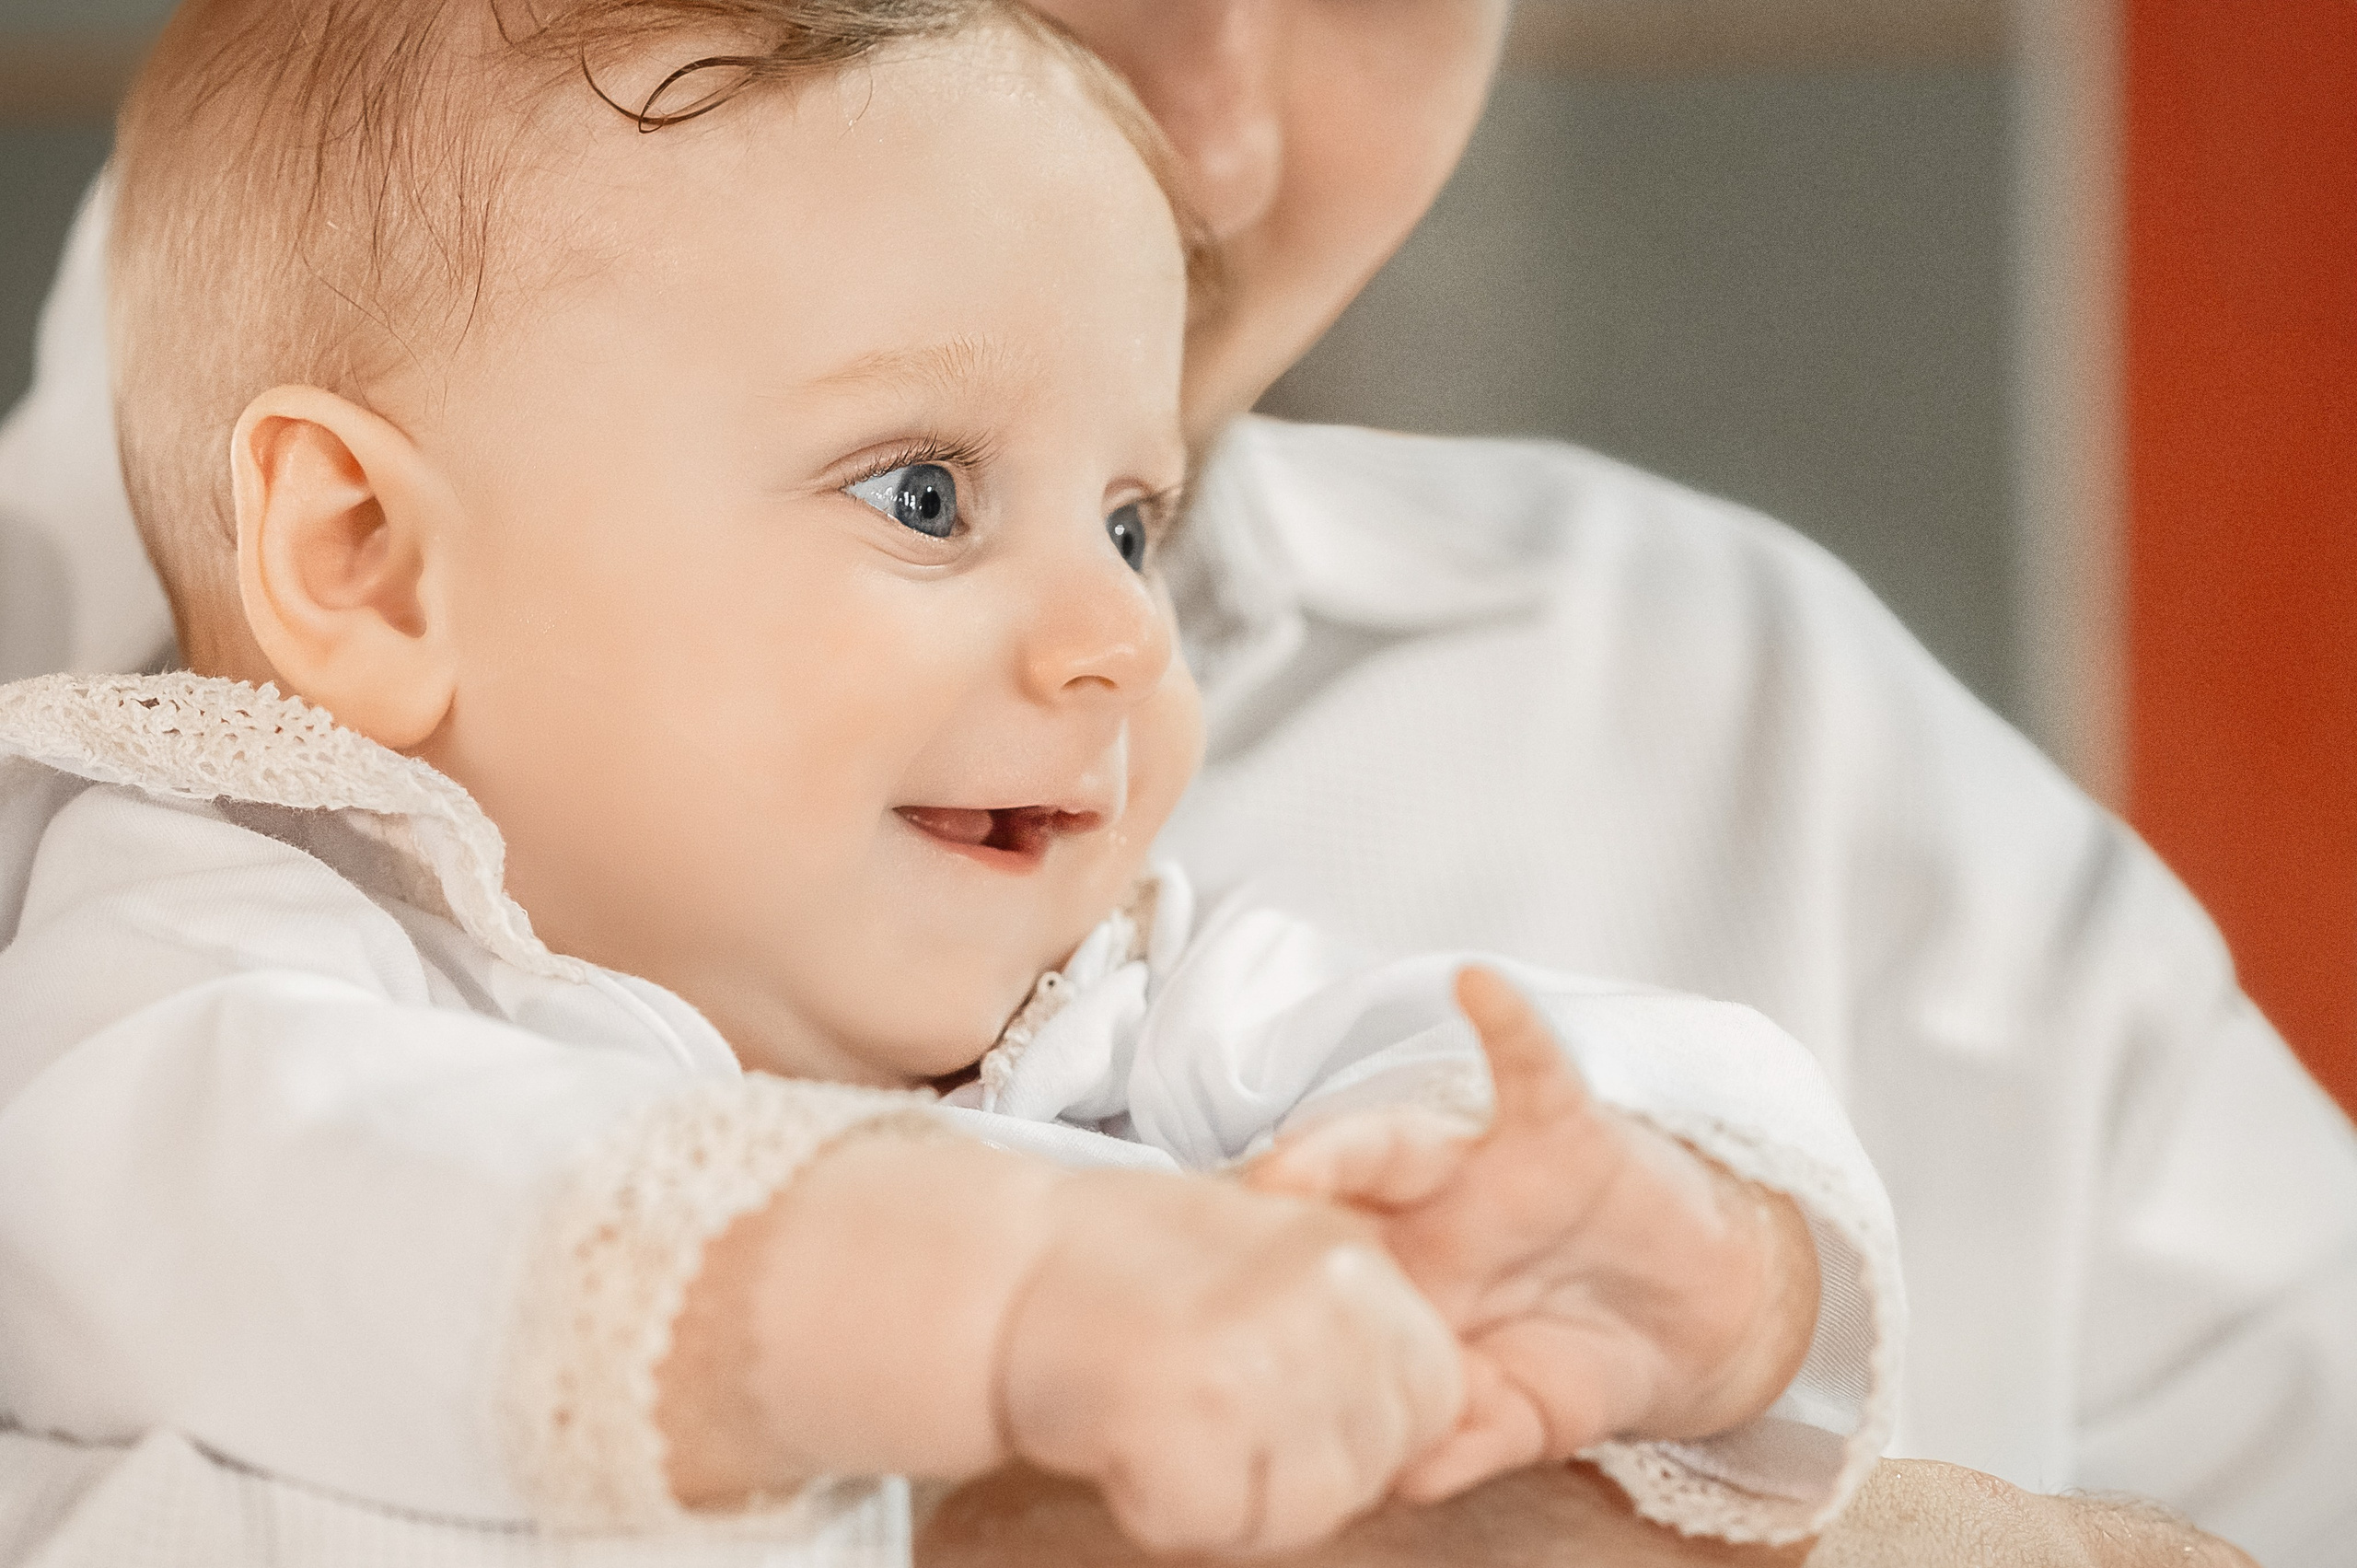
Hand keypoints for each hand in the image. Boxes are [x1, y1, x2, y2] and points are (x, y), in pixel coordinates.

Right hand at [660, 1125, 1457, 1556]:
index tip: (1281, 1394)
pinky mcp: (1183, 1419)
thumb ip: (1363, 1322)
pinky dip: (1162, 1509)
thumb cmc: (1136, 1269)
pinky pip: (1213, 1526)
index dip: (1362, 1422)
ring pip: (1306, 1512)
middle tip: (1212, 1412)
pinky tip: (1128, 1442)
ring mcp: (1256, 1359)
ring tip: (1173, 1425)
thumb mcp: (1277, 1254)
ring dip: (1237, 1499)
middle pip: (1371, 1465)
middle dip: (1300, 1469)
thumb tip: (1460, 1409)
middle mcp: (1320, 1301)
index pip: (1432, 1395)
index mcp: (1352, 1258)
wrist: (1006, 1269)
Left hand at [1248, 967, 1819, 1503]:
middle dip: (1266, 1214)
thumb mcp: (1521, 1419)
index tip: (1183, 1310)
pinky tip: (1479, 986)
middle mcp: (1419, 1218)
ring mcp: (1483, 1171)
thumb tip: (1405, 1482)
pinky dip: (1509, 1025)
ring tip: (1296, 1158)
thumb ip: (1466, 1445)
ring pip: (1398, 1143)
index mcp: (1396, 1282)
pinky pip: (1532, 1067)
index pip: (1308, 1271)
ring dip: (1345, 1148)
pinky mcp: (1561, 1133)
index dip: (1250, 1281)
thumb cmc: (1581, 1355)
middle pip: (1326, 1204)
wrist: (1695, 1323)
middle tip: (1208, 1240)